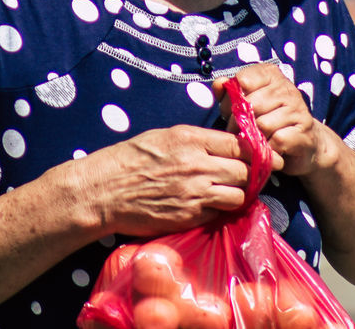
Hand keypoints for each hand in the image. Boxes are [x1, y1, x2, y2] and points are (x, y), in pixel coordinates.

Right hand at [80, 125, 249, 237]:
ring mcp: (194, 193)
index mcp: (191, 139)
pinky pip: (218, 213)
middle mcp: (197, 165)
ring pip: (239, 195)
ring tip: (224, 192)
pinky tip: (205, 204)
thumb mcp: (164, 136)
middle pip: (245, 171)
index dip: (250, 151)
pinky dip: (217, 210)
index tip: (250, 155)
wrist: (104, 191)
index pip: (240, 144)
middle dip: (246, 174)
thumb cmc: (130, 160)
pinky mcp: (189, 217)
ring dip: (236, 194)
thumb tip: (225, 145)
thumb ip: (197, 140)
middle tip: (239, 175)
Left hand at [213, 64, 329, 176]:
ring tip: (253, 142)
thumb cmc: (267, 122)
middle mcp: (286, 88)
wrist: (302, 145)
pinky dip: (268, 149)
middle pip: (251, 104)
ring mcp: (298, 109)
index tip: (232, 111)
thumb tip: (219, 83)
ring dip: (253, 138)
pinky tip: (268, 150)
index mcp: (271, 75)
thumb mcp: (244, 106)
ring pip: (263, 124)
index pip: (243, 79)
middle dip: (238, 122)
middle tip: (237, 133)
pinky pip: (277, 140)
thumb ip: (229, 93)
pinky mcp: (304, 132)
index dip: (231, 98)